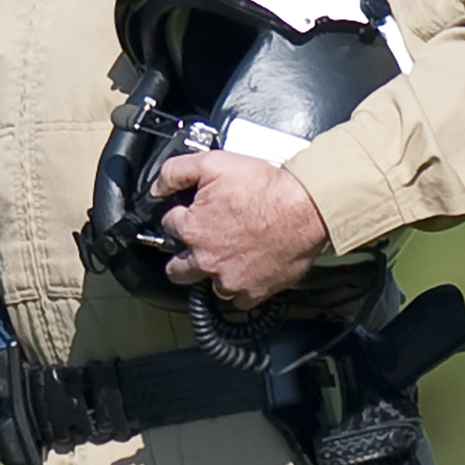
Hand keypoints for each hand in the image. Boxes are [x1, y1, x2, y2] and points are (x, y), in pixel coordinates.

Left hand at [149, 150, 333, 305]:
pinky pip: (239, 301)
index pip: (169, 225)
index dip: (179, 215)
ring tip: (226, 259)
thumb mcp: (213, 163)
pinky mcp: (254, 291)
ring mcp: (230, 280)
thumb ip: (176, 172)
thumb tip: (157, 185)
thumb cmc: (265, 187)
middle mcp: (206, 260)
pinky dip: (241, 289)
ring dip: (213, 274)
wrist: (307, 208)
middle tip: (196, 246)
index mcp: (192, 229)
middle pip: (177, 270)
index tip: (191, 212)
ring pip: (209, 287)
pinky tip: (247, 273)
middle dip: (181, 258)